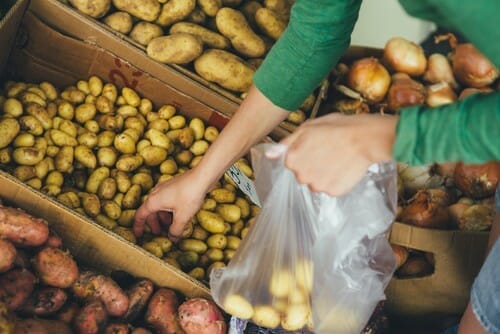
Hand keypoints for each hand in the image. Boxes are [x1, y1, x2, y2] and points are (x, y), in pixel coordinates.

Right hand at [133, 169, 208, 240]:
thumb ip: (175, 230)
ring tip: (171, 225)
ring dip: (162, 217)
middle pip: (150, 211)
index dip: (138, 226)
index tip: (138, 234)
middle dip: (153, 223)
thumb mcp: (182, 217)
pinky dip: (169, 209)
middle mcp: (156, 193)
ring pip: (159, 205)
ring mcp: (164, 188)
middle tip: (158, 232)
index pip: (140, 215)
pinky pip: (166, 200)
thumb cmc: (189, 195)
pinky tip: (179, 214)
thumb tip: (172, 238)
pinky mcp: (173, 186)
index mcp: (153, 201)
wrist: (201, 177)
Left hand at [275, 113, 397, 195]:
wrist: (366, 138)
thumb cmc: (338, 128)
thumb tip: (269, 155)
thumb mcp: (308, 127)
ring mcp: (317, 185)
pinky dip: (336, 181)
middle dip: (312, 165)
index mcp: (292, 158)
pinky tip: (344, 168)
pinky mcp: (333, 192)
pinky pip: (330, 188)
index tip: (315, 146)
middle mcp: (301, 175)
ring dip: (324, 174)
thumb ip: (287, 142)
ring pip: (316, 183)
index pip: (291, 162)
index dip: (304, 153)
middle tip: (328, 151)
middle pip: (302, 174)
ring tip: (337, 159)